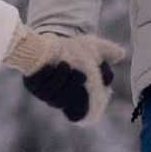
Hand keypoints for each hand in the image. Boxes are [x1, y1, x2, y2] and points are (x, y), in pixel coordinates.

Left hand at [4, 24, 122, 123]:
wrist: (50, 38)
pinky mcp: (30, 83)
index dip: (86, 111)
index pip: (78, 113)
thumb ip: (107, 51)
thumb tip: (120, 54)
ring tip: (65, 65)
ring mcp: (42, 91)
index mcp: (73, 95)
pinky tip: (49, 65)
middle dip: (73, 87)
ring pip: (51, 95)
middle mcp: (57, 96)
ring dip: (60, 80)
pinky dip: (45, 75)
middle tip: (81, 74)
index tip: (94, 97)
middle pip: (64, 101)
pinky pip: (37, 84)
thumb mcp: (92, 46)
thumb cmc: (74, 46)